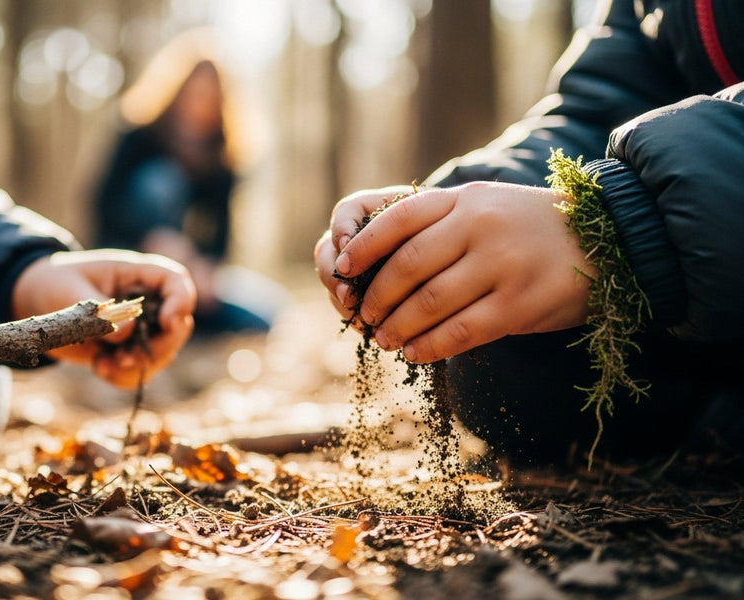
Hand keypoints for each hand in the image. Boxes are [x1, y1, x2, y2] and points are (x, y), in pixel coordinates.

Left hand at [12, 249, 195, 388]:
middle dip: (158, 348)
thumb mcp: (70, 291)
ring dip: (138, 367)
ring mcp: (140, 329)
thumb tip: (128, 334)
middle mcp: (147, 302)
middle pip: (179, 325)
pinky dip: (123, 377)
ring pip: (163, 354)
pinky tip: (99, 368)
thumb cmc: (56, 285)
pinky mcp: (128, 350)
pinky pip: (140, 372)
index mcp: (137, 276)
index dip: (181, 301)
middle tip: (124, 359)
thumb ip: (99, 313)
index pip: (176, 281)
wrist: (38, 302)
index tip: (166, 322)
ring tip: (103, 366)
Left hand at [327, 182, 595, 361]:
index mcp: (467, 200)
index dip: (364, 245)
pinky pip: (461, 331)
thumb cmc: (533, 229)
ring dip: (398, 326)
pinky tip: (416, 353)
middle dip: (377, 296)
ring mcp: (502, 265)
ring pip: (430, 302)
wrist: (610, 242)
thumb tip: (381, 264)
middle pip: (408, 266)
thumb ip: (441, 224)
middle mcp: (481, 227)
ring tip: (384, 339)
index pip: (400, 219)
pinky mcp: (520, 305)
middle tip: (363, 316)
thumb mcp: (487, 206)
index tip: (341, 267)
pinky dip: (431, 346)